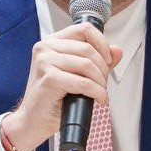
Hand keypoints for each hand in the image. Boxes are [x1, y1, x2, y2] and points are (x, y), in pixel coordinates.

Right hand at [2, 22, 122, 150]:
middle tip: (103, 84)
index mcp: (52, 41)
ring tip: (101, 93)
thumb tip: (118, 50)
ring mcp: (45, 61)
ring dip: (101, 82)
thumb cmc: (53, 98)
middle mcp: (45, 47)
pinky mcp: (48, 78)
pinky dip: (97, 92)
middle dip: (103, 68)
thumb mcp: (77, 74)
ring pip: (87, 65)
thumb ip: (97, 60)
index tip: (109, 60)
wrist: (33, 121)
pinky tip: (99, 99)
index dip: (102, 43)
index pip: (84, 29)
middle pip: (88, 48)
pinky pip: (83, 83)